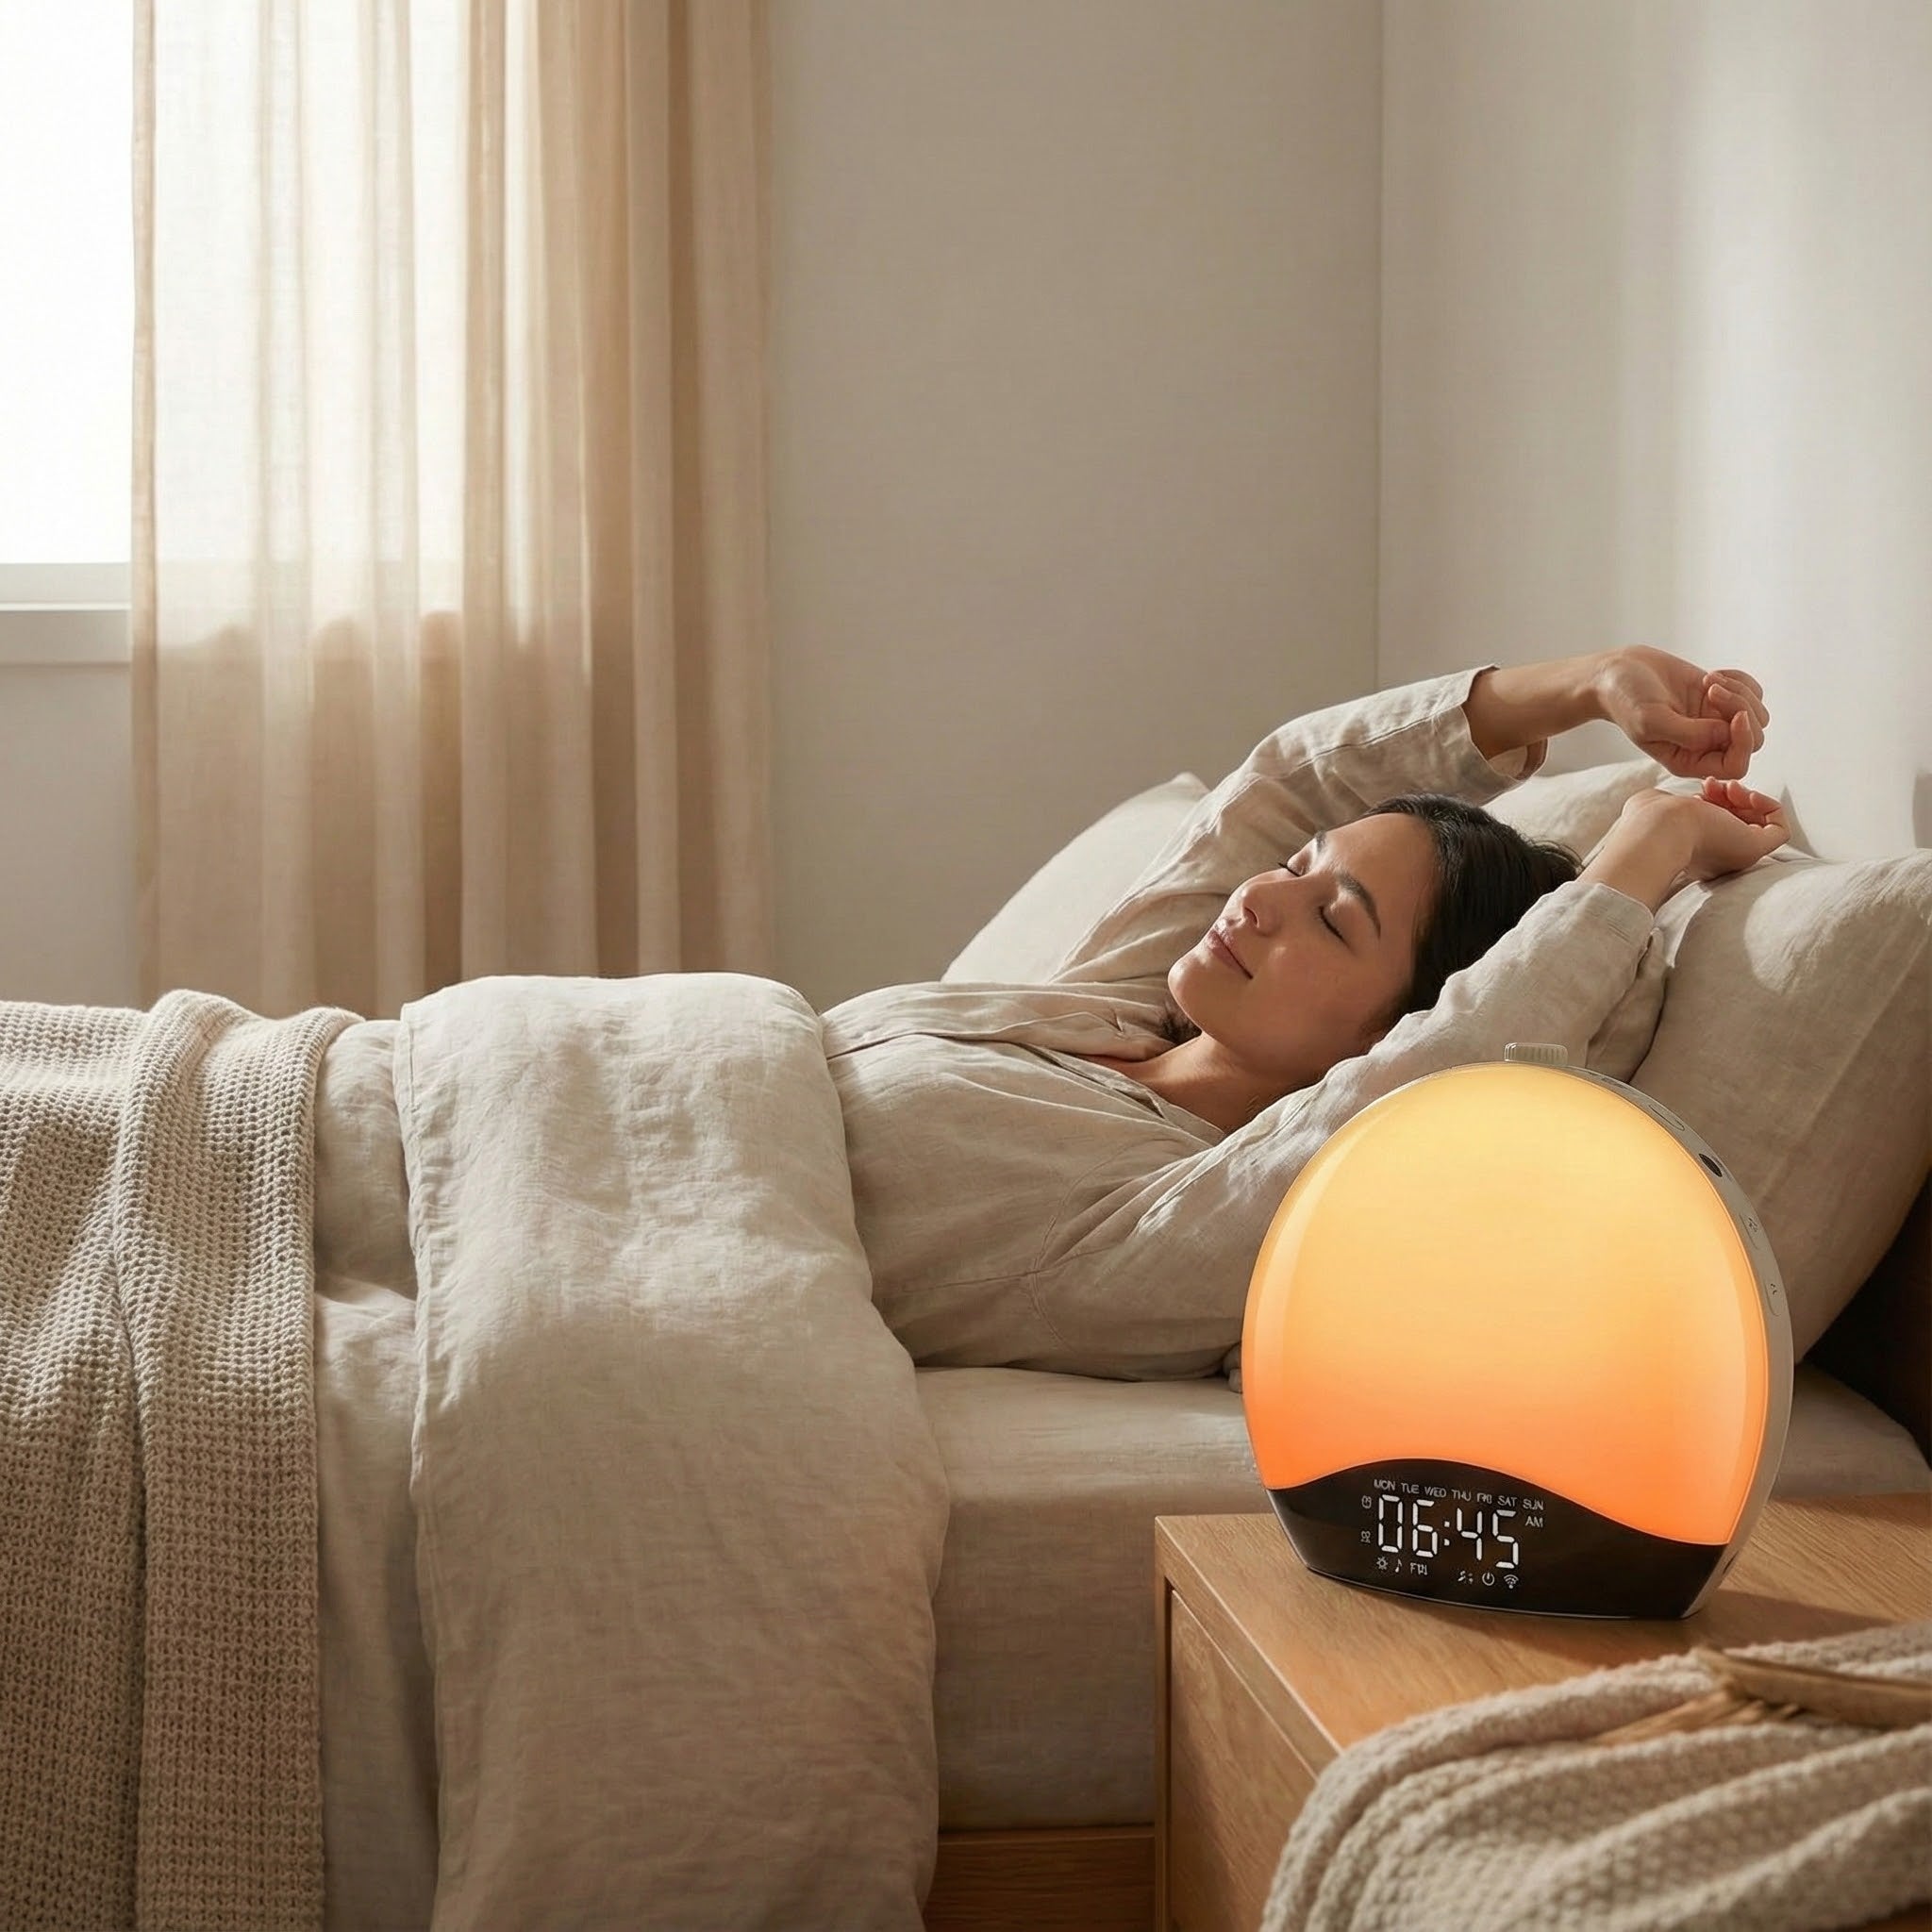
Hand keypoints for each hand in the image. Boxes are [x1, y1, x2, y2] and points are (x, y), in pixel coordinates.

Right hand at [1595, 647, 1769, 780]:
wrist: (1619, 672)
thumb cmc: (1627, 699)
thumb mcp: (1651, 720)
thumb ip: (1690, 734)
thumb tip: (1727, 731)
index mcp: (1688, 760)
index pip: (1735, 767)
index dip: (1744, 743)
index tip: (1735, 717)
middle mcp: (1705, 745)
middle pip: (1753, 739)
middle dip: (1740, 709)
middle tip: (1712, 691)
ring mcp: (1715, 721)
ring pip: (1757, 715)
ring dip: (1739, 692)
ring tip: (1709, 681)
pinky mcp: (1721, 699)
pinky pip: (1753, 693)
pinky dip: (1740, 680)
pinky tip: (1712, 676)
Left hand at [1624, 781, 1790, 887]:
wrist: (1659, 830)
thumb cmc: (1651, 820)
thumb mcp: (1660, 807)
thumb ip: (1675, 806)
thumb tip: (1683, 806)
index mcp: (1695, 851)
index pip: (1720, 824)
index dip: (1718, 800)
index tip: (1705, 786)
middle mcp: (1718, 856)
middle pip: (1741, 823)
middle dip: (1732, 796)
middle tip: (1717, 785)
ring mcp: (1737, 854)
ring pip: (1759, 825)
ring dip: (1748, 798)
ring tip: (1729, 788)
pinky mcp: (1754, 849)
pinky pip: (1779, 830)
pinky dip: (1771, 807)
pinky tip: (1749, 796)